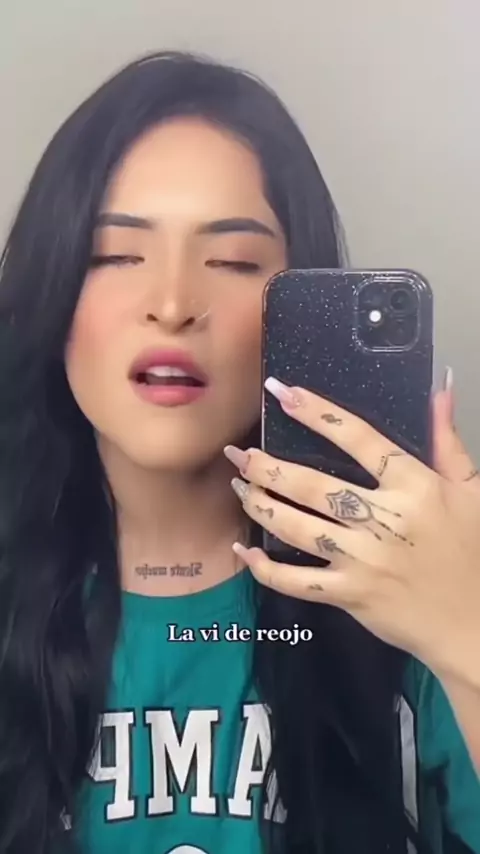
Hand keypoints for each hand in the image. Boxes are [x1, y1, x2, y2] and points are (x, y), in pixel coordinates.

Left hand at [225, 374, 479, 680]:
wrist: (476, 625)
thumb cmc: (475, 552)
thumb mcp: (473, 490)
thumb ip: (447, 440)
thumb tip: (440, 389)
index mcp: (414, 488)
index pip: (359, 440)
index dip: (317, 414)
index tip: (282, 393)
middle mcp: (383, 521)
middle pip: (312, 485)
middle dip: (268, 466)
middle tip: (239, 453)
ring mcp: (363, 561)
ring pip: (296, 528)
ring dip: (261, 505)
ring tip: (239, 486)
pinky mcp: (350, 595)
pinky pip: (297, 582)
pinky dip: (265, 569)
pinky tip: (244, 552)